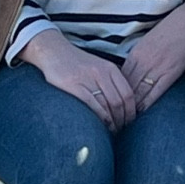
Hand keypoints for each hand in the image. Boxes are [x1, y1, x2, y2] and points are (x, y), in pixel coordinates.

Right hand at [21, 29, 136, 129]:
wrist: (53, 51)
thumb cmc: (76, 64)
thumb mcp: (98, 68)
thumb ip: (111, 82)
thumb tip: (124, 106)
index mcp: (110, 69)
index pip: (128, 94)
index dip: (131, 112)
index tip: (130, 123)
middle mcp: (101, 73)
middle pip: (119, 102)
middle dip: (123, 121)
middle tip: (121, 132)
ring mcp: (87, 78)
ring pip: (107, 105)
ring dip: (112, 122)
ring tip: (111, 132)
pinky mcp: (73, 85)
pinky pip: (92, 104)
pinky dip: (99, 118)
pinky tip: (100, 126)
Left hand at [121, 0, 184, 114]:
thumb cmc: (167, 33)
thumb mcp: (145, 44)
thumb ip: (136, 59)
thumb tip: (127, 74)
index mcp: (135, 55)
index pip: (120, 78)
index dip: (115, 92)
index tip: (111, 103)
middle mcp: (143, 63)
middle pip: (127, 87)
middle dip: (121, 102)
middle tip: (115, 116)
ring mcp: (156, 69)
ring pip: (138, 92)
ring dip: (132, 106)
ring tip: (126, 119)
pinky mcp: (169, 74)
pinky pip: (154, 93)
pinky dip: (146, 104)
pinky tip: (142, 113)